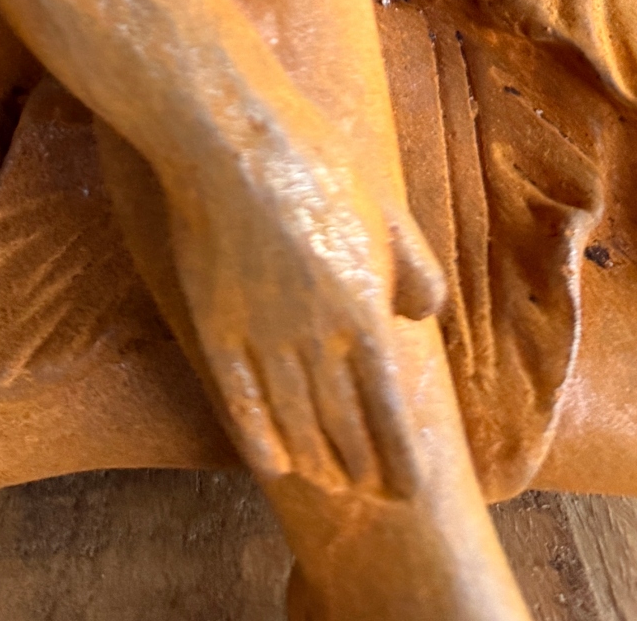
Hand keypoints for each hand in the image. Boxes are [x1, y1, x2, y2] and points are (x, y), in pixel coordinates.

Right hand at [165, 125, 446, 497]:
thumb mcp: (385, 209)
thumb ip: (412, 269)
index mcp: (363, 311)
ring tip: (330, 481)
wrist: (232, 140)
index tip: (409, 492)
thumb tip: (420, 317)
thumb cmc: (316, 163)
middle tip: (374, 496)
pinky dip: (260, 441)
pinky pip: (242, 405)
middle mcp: (316, 340)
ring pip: (295, 426)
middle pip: (344, 430)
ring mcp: (263, 340)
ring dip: (318, 463)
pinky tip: (272, 462)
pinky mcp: (217, 330)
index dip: (400, 460)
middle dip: (364, 472)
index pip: (390, 412)